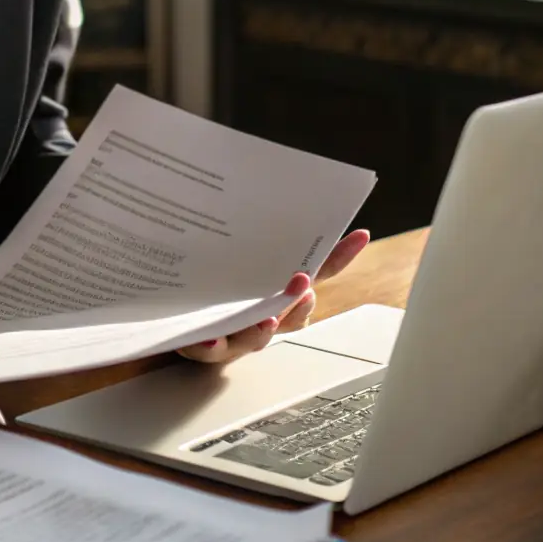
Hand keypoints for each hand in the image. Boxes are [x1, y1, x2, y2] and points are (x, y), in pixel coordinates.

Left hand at [177, 229, 370, 365]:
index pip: (317, 273)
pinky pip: (211, 350)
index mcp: (280, 292)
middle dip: (297, 301)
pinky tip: (210, 339)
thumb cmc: (218, 287)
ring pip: (256, 338)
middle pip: (291, 312)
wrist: (184, 323)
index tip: (359, 235)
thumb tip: (269, 191)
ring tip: (262, 321)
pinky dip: (211, 345)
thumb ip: (256, 236)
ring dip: (261, 330)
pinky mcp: (208, 346)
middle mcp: (267, 315)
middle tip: (301, 284)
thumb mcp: (238, 256)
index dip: (340, 255)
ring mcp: (239, 333)